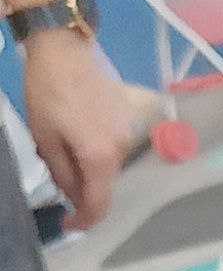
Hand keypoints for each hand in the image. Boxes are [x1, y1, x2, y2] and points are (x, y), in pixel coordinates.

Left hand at [21, 28, 132, 229]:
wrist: (64, 46)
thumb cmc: (49, 91)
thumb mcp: (45, 137)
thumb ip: (62, 174)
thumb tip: (73, 195)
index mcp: (101, 158)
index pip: (98, 205)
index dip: (84, 221)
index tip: (68, 224)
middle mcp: (123, 149)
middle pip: (104, 185)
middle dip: (82, 189)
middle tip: (57, 176)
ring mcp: (129, 131)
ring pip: (108, 165)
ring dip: (89, 166)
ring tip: (65, 147)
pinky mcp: (128, 116)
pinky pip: (113, 145)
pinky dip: (97, 148)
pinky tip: (78, 130)